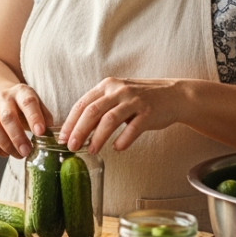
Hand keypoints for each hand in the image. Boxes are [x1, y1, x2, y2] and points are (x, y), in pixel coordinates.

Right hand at [0, 84, 51, 158]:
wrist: (1, 96)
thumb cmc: (24, 105)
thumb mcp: (37, 104)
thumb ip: (45, 117)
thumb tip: (52, 135)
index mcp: (21, 92)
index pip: (28, 102)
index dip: (34, 117)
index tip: (40, 133)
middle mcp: (4, 98)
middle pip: (7, 117)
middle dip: (17, 137)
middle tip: (27, 151)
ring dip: (6, 145)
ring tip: (19, 155)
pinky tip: (6, 153)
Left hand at [59, 77, 184, 153]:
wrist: (173, 96)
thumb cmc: (141, 99)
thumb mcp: (117, 97)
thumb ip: (100, 109)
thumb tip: (77, 130)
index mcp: (107, 86)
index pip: (83, 104)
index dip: (71, 122)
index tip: (62, 138)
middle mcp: (119, 91)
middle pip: (93, 111)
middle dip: (79, 130)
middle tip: (72, 147)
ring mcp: (134, 101)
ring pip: (110, 119)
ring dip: (98, 137)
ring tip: (91, 150)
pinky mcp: (149, 112)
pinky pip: (133, 128)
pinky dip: (123, 139)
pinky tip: (117, 148)